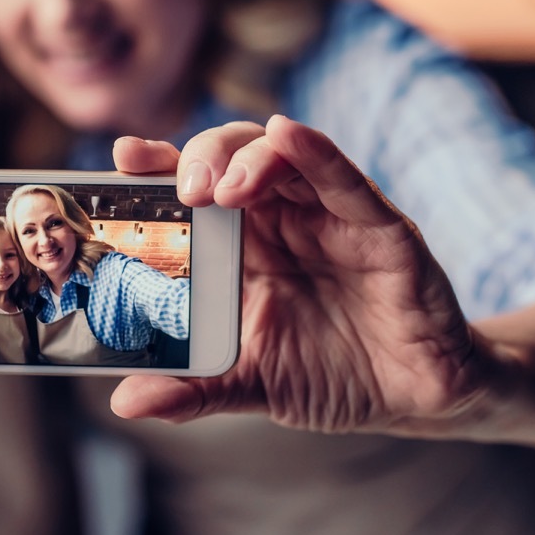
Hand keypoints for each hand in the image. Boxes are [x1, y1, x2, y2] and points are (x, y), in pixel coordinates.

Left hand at [109, 115, 489, 436]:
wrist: (411, 400)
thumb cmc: (328, 375)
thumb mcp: (250, 383)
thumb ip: (192, 390)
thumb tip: (126, 399)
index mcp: (242, 246)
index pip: (193, 190)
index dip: (159, 167)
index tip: (123, 157)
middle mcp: (281, 220)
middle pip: (232, 158)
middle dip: (201, 161)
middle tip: (183, 191)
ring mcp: (330, 217)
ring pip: (284, 157)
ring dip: (248, 159)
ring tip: (222, 189)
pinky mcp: (381, 229)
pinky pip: (346, 181)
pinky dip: (316, 153)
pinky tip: (289, 134)